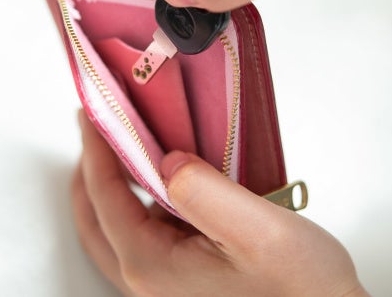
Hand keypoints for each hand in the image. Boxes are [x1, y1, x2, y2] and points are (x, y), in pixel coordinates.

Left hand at [72, 110, 368, 295]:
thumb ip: (204, 191)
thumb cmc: (300, 290)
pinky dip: (141, 202)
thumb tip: (167, 160)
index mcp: (153, 264)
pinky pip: (146, 234)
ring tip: (125, 148)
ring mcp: (165, 281)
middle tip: (95, 130)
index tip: (91, 112)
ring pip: (119, 226)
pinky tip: (163, 181)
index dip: (95, 148)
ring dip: (115, 186)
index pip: (105, 195)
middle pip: (97, 217)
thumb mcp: (257, 231)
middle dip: (91, 171)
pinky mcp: (183, 277)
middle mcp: (150, 278)